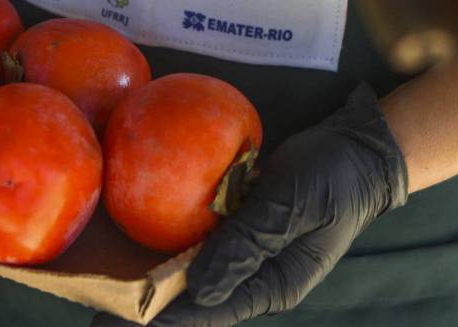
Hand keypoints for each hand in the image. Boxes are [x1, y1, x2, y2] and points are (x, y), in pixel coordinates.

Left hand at [91, 84, 407, 326]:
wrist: (362, 149)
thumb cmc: (334, 177)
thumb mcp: (293, 203)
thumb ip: (248, 241)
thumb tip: (197, 287)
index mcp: (273, 285)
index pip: (209, 314)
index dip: (161, 322)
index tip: (113, 324)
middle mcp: (257, 277)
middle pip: (194, 302)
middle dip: (146, 307)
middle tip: (94, 309)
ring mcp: (250, 253)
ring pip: (193, 275)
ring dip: (153, 278)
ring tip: (102, 280)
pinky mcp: (245, 227)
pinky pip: (203, 243)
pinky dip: (172, 244)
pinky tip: (137, 235)